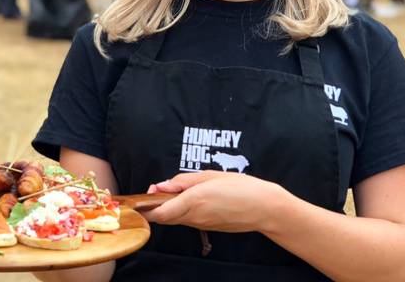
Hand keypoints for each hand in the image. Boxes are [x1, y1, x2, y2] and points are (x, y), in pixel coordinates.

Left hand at [142, 171, 284, 233]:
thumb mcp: (210, 176)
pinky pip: (188, 220)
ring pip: (175, 219)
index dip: (146, 208)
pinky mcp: (208, 227)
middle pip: (164, 218)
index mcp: (193, 201)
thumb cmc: (240, 187)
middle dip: (154, 208)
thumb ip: (183, 181)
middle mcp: (194, 217)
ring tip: (171, 193)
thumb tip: (161, 186)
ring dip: (167, 210)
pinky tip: (188, 200)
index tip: (141, 198)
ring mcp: (201, 224)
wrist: (263, 208)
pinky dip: (180, 212)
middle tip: (154, 192)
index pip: (159, 213)